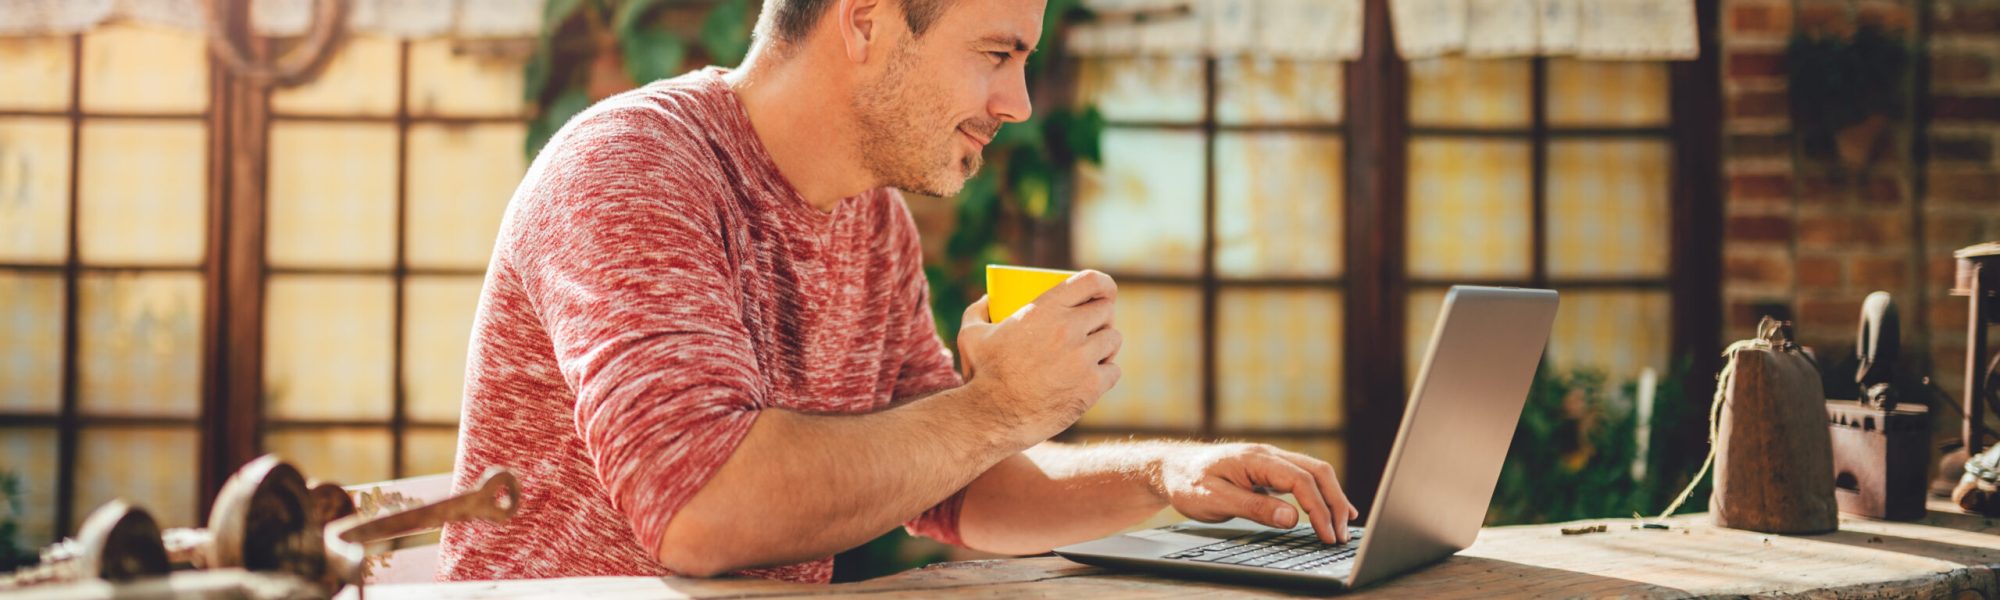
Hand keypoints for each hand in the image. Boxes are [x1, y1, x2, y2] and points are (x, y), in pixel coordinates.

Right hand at [956, 270, 1122, 442]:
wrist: (991, 417)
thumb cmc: (981, 374)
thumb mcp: (971, 334)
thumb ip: (978, 310)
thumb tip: (989, 299)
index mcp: (1046, 309)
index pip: (1091, 281)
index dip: (1102, 284)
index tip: (1102, 291)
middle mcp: (1069, 329)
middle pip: (1105, 311)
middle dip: (1103, 316)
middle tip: (1093, 326)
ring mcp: (1082, 358)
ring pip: (1113, 339)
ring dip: (1106, 344)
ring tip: (1095, 351)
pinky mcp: (1091, 387)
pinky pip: (1113, 371)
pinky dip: (1106, 373)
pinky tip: (1096, 375)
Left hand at [1155, 443, 1359, 543]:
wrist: (1169, 468)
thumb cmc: (1188, 483)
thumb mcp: (1215, 500)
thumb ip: (1254, 508)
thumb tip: (1292, 518)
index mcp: (1257, 459)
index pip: (1301, 481)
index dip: (1318, 509)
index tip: (1326, 535)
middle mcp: (1269, 455)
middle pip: (1317, 473)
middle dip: (1334, 503)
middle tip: (1342, 535)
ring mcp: (1270, 461)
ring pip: (1314, 473)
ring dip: (1331, 498)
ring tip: (1344, 526)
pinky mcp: (1268, 471)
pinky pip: (1303, 478)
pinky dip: (1321, 494)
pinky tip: (1331, 510)